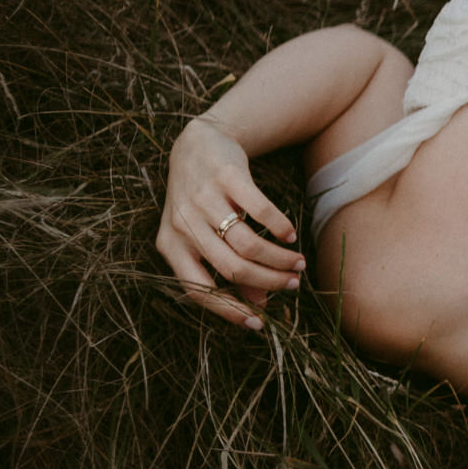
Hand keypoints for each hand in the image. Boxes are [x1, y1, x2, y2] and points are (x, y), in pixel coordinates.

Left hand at [156, 117, 304, 329]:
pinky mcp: (227, 177)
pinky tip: (290, 235)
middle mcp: (182, 224)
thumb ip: (225, 269)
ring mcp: (203, 199)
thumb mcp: (202, 235)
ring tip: (297, 263)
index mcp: (170, 245)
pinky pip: (259, 210)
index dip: (228, 310)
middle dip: (267, 281)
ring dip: (279, 258)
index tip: (259, 323)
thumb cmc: (200, 200)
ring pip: (248, 243)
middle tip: (293, 284)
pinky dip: (279, 226)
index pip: (197, 289)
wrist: (197, 146)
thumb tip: (258, 304)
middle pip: (231, 267)